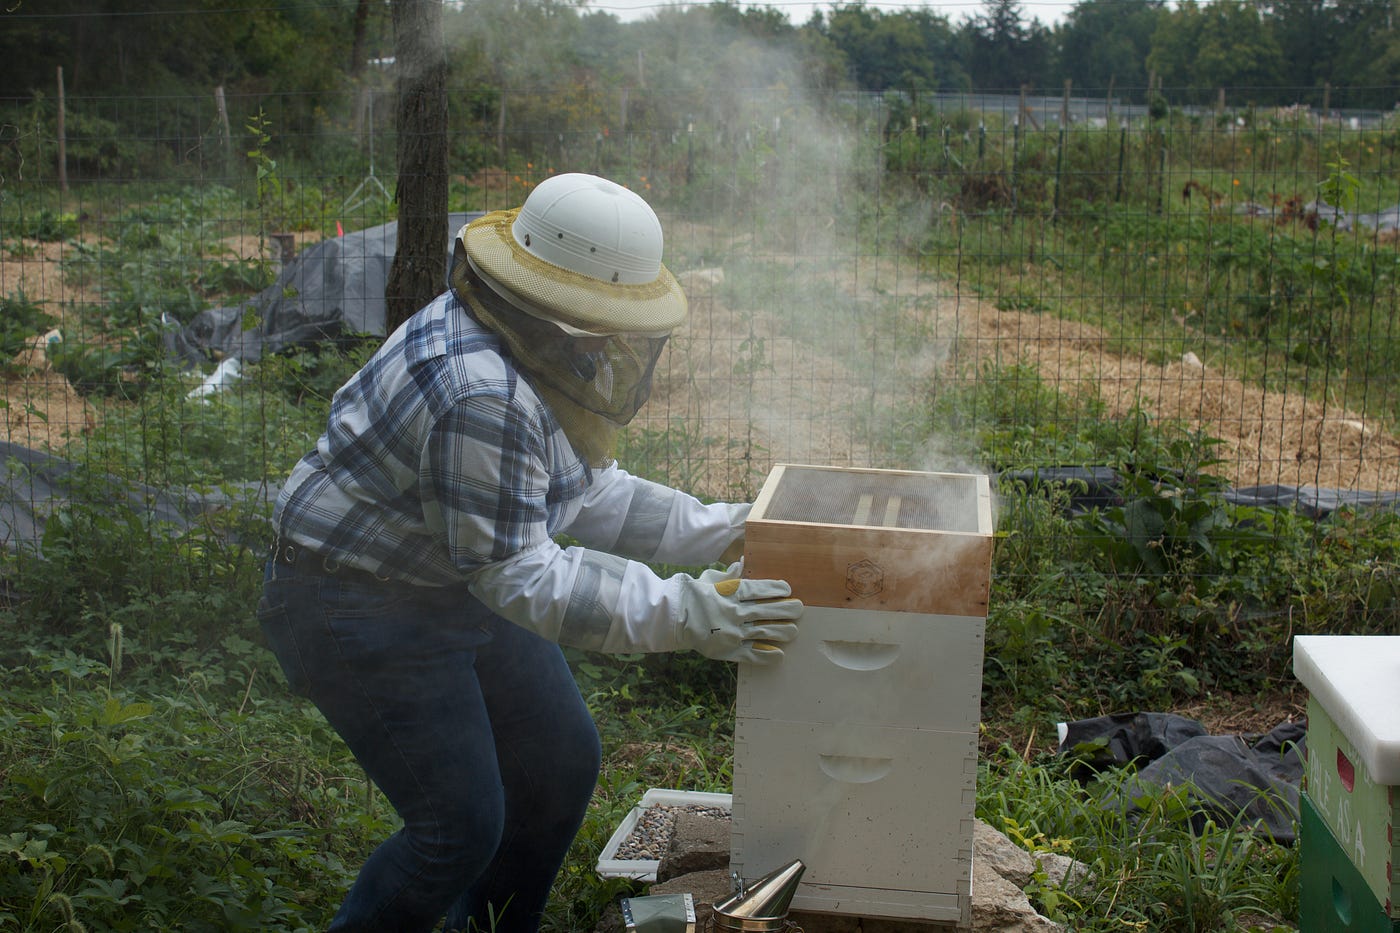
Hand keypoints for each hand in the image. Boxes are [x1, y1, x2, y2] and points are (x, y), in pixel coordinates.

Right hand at [677, 563, 801, 664]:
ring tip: (793, 630)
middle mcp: (734, 613)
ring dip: (782, 631)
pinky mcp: (728, 651)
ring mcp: (732, 633)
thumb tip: (742, 563)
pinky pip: (751, 654)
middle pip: (766, 611)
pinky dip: (767, 655)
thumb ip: (729, 574)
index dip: (775, 589)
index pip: (759, 590)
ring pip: (764, 632)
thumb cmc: (692, 595)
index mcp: (730, 593)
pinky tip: (779, 654)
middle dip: (786, 610)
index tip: (788, 589)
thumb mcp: (709, 579)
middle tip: (799, 608)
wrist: (672, 618)